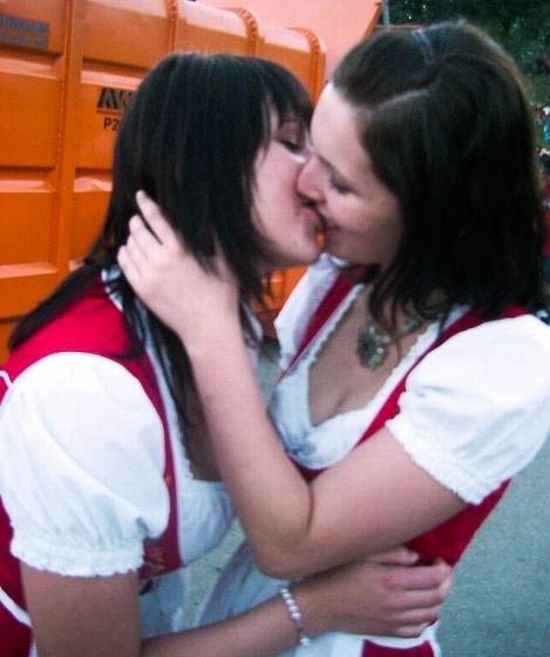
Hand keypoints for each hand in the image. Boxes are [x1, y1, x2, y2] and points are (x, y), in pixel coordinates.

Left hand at [117, 191, 239, 342]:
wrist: (207, 327)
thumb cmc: (221, 295)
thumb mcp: (224, 262)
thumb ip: (214, 238)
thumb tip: (209, 218)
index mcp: (180, 249)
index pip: (156, 219)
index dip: (146, 204)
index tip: (141, 195)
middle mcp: (160, 260)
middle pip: (139, 231)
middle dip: (137, 221)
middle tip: (139, 218)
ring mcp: (148, 276)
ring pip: (130, 247)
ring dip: (131, 237)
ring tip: (136, 235)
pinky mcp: (142, 290)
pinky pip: (125, 265)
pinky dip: (124, 255)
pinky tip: (128, 252)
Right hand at [296, 548, 451, 637]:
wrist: (318, 605)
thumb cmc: (337, 573)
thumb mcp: (361, 553)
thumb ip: (391, 552)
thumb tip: (416, 556)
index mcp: (392, 580)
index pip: (434, 577)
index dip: (444, 568)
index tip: (440, 560)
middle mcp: (398, 602)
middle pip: (437, 596)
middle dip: (446, 583)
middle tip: (442, 572)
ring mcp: (394, 620)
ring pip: (432, 613)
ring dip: (439, 600)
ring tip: (434, 587)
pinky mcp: (389, 631)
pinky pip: (418, 629)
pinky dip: (427, 618)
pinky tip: (422, 608)